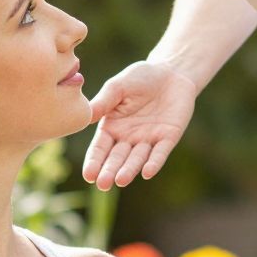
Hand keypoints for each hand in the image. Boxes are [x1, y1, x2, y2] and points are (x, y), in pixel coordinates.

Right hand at [82, 61, 197, 189]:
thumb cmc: (140, 78)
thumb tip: (84, 116)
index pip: (100, 149)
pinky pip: (160, 152)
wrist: (171, 72)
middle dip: (109, 171)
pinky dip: (154, 162)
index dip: (94, 161)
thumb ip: (103, 102)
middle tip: (103, 184)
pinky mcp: (168, 137)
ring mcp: (148, 140)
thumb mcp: (118, 86)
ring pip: (137, 159)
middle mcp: (128, 138)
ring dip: (129, 170)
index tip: (88, 175)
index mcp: (112, 127)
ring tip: (121, 180)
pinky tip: (147, 172)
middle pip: (117, 158)